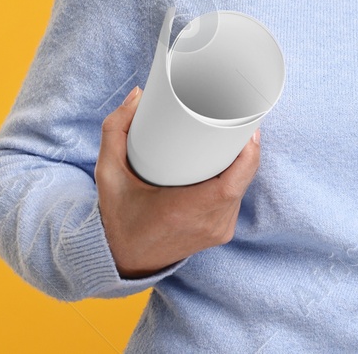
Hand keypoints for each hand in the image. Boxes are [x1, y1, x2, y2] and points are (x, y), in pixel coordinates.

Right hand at [94, 86, 261, 277]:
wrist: (122, 261)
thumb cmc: (118, 217)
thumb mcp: (108, 173)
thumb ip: (115, 130)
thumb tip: (138, 95)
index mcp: (186, 210)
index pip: (234, 181)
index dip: (248, 152)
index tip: (246, 124)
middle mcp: (208, 223)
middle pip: (243, 178)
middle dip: (245, 147)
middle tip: (237, 118)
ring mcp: (218, 231)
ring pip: (243, 187)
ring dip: (243, 162)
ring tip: (234, 134)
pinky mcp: (221, 233)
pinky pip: (237, 199)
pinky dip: (237, 178)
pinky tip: (232, 159)